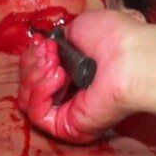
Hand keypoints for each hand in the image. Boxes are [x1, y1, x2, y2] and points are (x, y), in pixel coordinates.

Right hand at [18, 9, 145, 142]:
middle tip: (51, 54)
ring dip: (35, 76)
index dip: (33, 56)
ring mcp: (65, 111)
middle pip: (26, 84)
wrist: (129, 56)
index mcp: (71, 71)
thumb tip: (44, 48)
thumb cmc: (114, 38)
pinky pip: (36, 113)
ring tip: (56, 64)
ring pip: (26, 100)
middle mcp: (67, 93)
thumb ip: (57, 41)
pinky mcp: (65, 126)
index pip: (35, 70)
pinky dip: (40, 91)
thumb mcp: (78, 29)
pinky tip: (59, 76)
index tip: (43, 44)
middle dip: (32, 64)